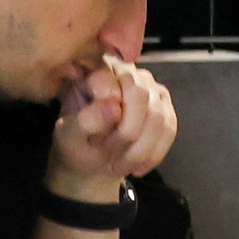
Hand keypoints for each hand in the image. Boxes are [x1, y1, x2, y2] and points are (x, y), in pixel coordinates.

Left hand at [49, 53, 175, 195]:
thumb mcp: (69, 136)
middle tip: (109, 151)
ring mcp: (149, 87)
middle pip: (140, 95)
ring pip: (158, 115)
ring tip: (120, 166)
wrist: (94, 160)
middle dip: (127, 132)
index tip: (93, 140)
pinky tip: (138, 167)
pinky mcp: (164, 106)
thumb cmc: (77, 142)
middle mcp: (126, 71)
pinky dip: (154, 153)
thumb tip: (113, 108)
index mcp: (96, 71)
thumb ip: (85, 120)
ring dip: (140, 149)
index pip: (110, 83)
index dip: (105, 116)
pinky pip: (169, 128)